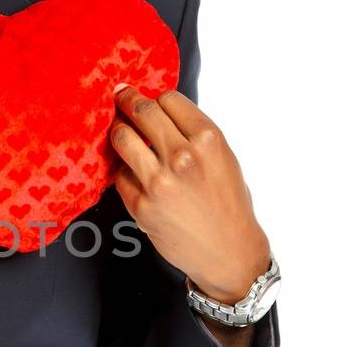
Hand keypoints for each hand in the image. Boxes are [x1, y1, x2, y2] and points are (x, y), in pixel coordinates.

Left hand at [109, 85, 270, 303]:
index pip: (169, 99)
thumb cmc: (228, 205)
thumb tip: (160, 112)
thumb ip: (194, 135)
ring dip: (119, 131)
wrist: (228, 251)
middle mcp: (183, 156)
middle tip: (120, 95)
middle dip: (127, 99)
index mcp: (209, 140)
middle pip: (142, 111)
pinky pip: (120, 175)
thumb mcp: (224, 159)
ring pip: (122, 138)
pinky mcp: (141, 205)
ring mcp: (159, 181)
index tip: (148, 99)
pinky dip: (124, 171)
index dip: (157, 99)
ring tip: (120, 130)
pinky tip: (132, 173)